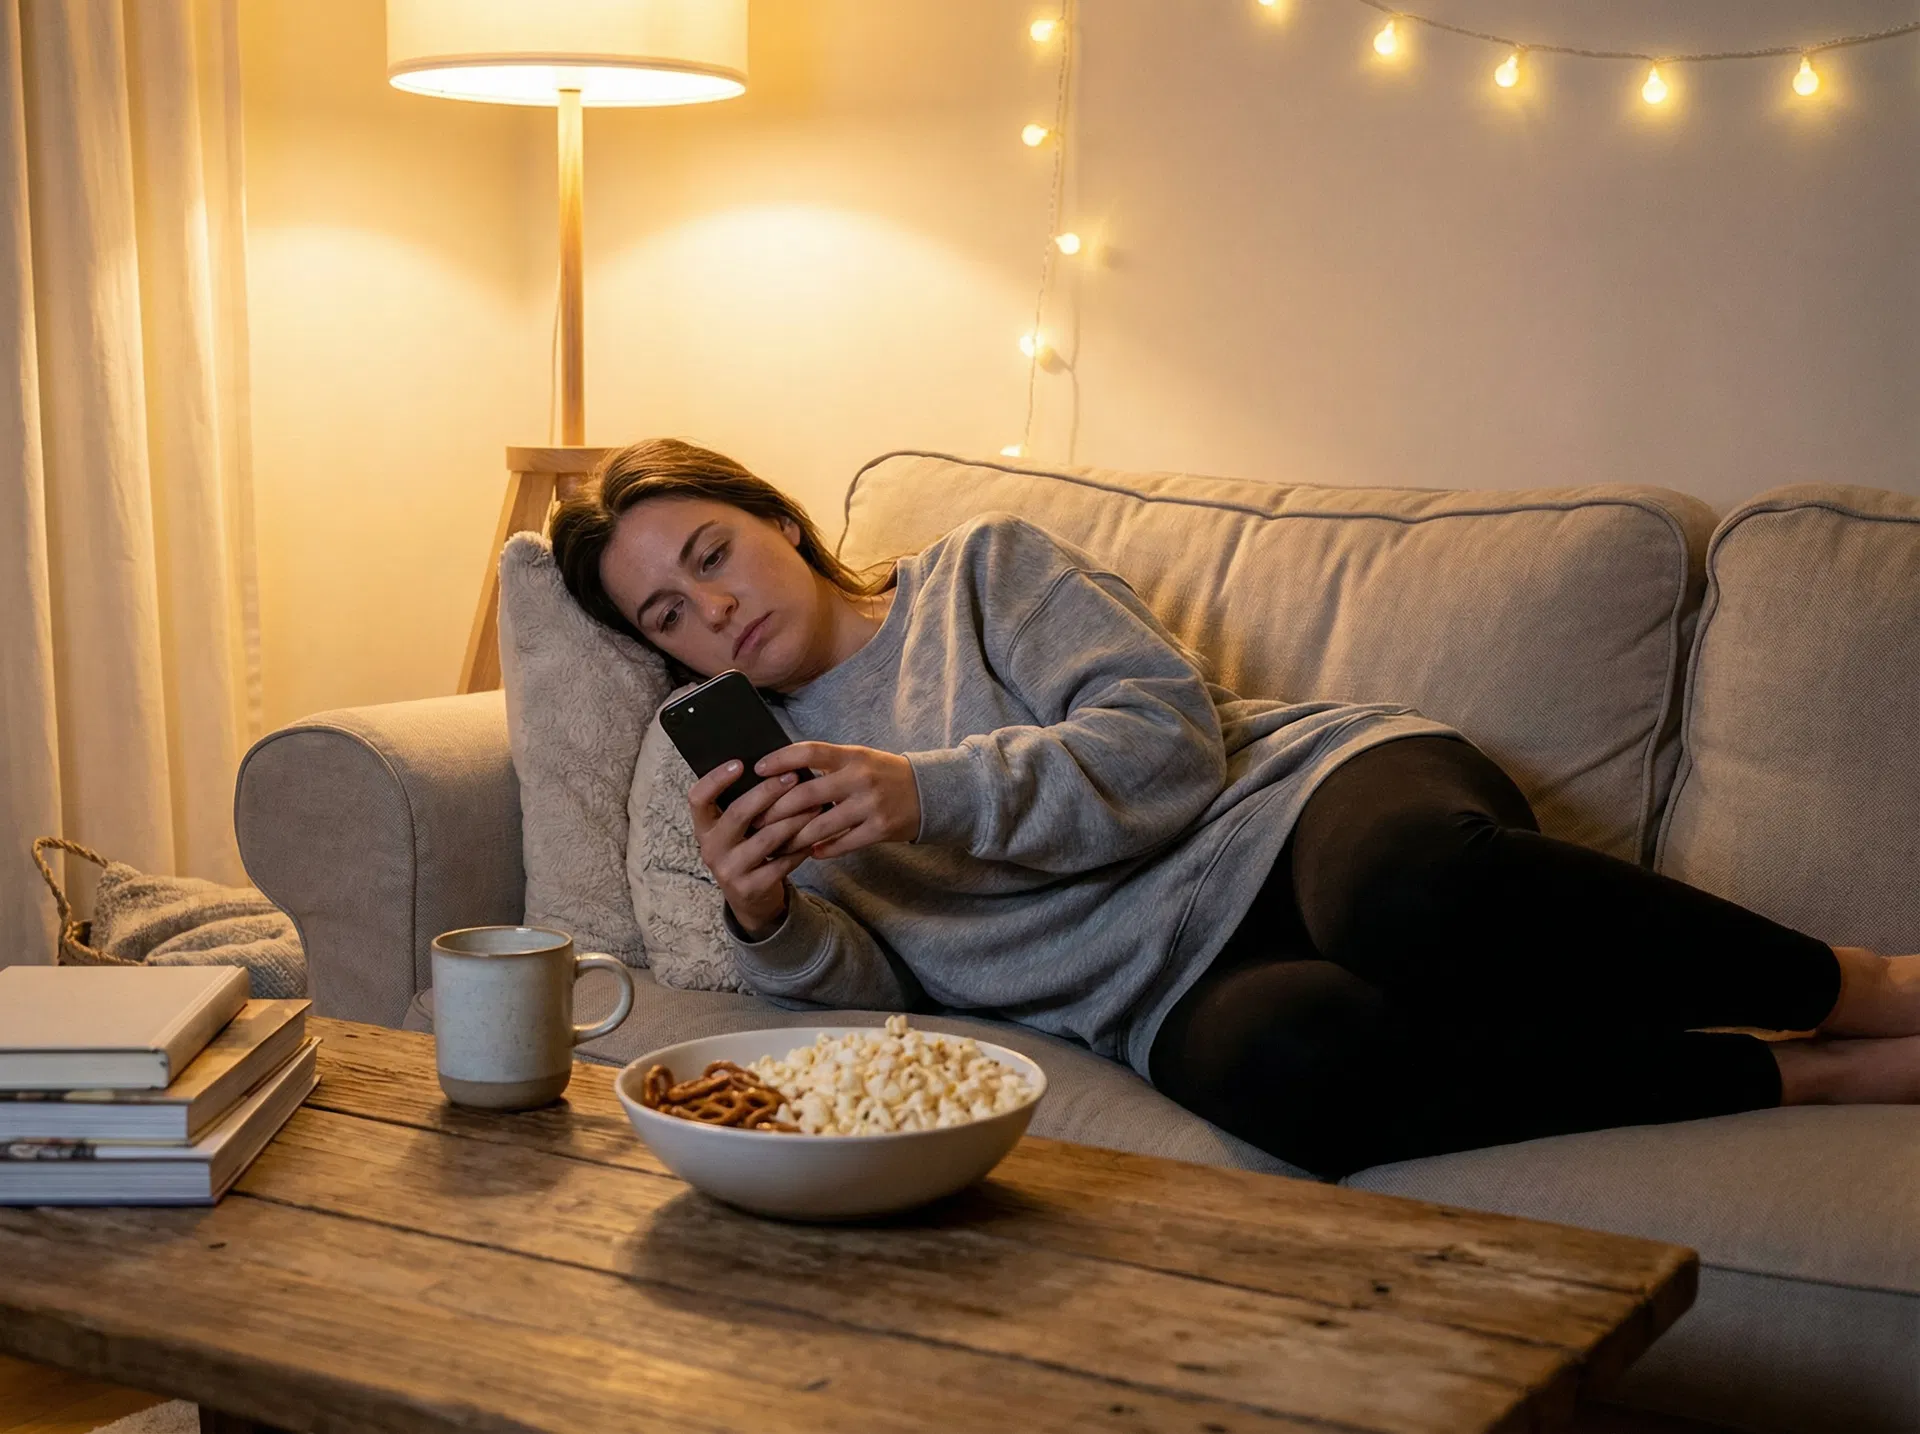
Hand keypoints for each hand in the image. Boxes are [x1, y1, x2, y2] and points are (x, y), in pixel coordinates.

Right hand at [687, 761, 823, 938]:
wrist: (750, 899)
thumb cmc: (746, 850)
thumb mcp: (737, 830)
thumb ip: (746, 804)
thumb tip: (775, 767)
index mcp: (704, 828)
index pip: (697, 798)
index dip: (715, 779)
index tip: (740, 763)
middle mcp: (710, 849)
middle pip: (738, 813)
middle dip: (768, 792)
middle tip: (792, 777)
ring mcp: (729, 871)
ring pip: (766, 838)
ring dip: (794, 819)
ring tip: (814, 804)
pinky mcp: (750, 889)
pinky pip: (781, 863)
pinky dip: (800, 847)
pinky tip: (814, 835)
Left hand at [751, 741, 921, 860]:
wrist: (930, 792)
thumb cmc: (883, 774)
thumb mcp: (858, 759)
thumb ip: (827, 765)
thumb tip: (782, 775)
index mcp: (852, 756)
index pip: (809, 752)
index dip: (781, 759)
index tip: (758, 769)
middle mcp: (860, 778)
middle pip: (807, 794)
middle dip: (776, 810)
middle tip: (756, 820)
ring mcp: (870, 805)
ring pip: (820, 825)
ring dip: (794, 837)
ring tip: (776, 843)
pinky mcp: (880, 829)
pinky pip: (842, 844)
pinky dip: (823, 850)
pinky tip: (810, 852)